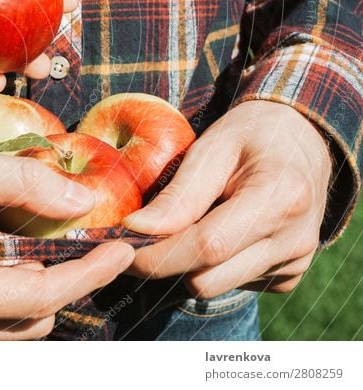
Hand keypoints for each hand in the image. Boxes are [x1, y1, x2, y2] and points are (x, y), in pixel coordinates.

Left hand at [123, 100, 331, 297]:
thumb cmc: (250, 135)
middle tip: (142, 233)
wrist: (302, 141)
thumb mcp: (212, 148)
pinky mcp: (288, 277)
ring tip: (188, 222)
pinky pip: (231, 285)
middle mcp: (296, 239)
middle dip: (165, 260)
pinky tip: (217, 230)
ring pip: (215, 287)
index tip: (120, 244)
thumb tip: (134, 229)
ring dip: (187, 264)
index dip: (156, 252)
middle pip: (207, 277)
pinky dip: (212, 266)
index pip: (207, 246)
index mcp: (281, 198)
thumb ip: (178, 194)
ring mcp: (296, 264)